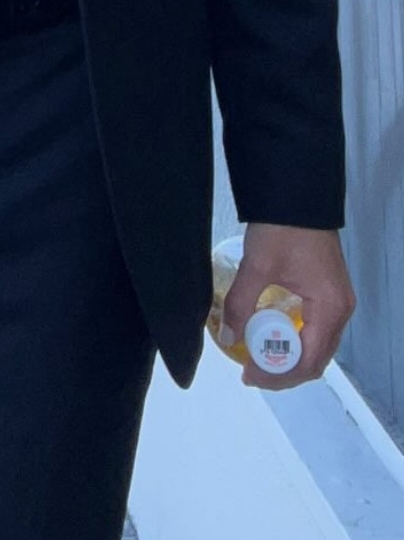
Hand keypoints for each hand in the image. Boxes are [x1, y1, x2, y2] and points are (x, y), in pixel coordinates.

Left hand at [222, 222, 355, 389]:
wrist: (297, 193)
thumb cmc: (282, 229)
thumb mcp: (256, 266)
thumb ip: (241, 303)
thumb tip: (228, 336)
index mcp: (330, 309)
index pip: (309, 361)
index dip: (279, 375)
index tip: (249, 375)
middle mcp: (340, 310)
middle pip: (317, 358)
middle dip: (284, 370)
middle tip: (251, 371)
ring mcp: (337, 300)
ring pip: (317, 344)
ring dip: (290, 356)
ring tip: (257, 357)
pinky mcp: (328, 290)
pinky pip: (315, 327)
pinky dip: (295, 337)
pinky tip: (270, 333)